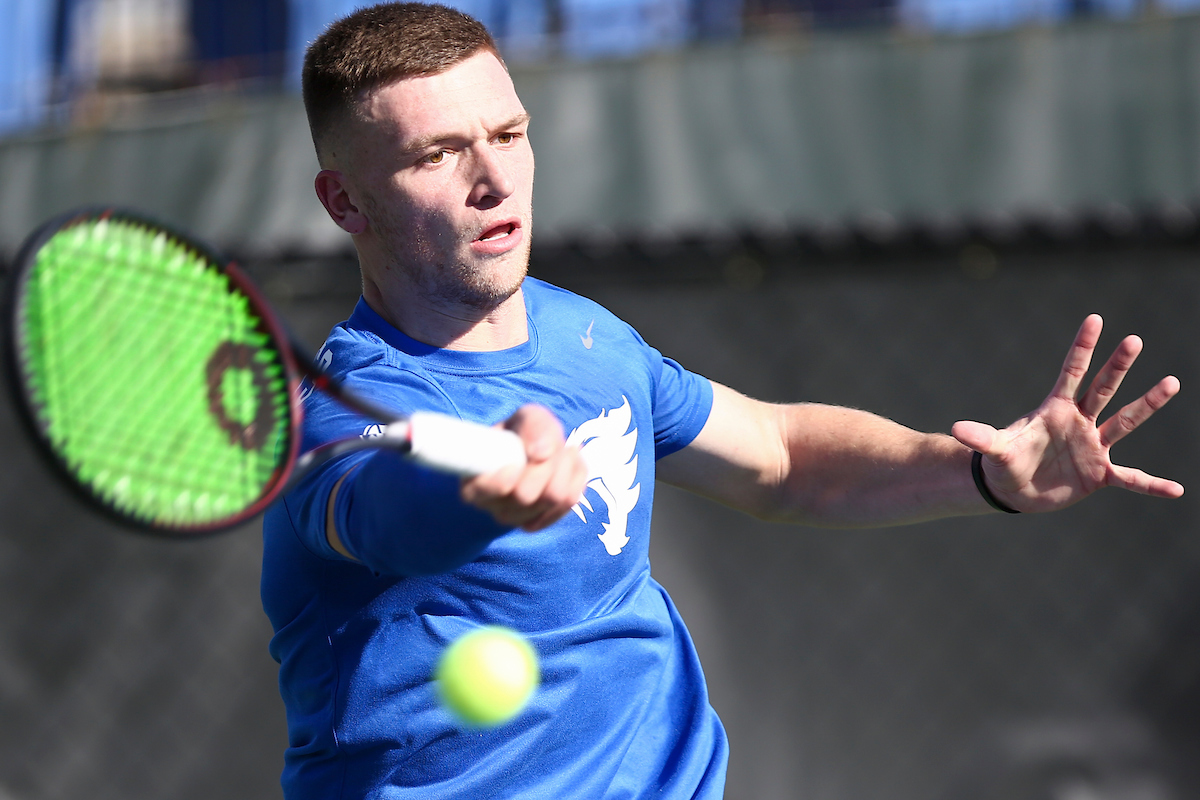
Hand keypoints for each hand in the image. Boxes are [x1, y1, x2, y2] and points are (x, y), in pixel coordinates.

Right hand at [460, 405, 587, 530]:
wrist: (535, 446)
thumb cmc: (524, 431)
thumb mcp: (527, 416)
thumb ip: (532, 426)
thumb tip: (540, 453)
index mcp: (474, 485)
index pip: (496, 489)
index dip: (510, 473)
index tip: (521, 451)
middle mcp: (493, 508)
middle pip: (527, 495)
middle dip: (545, 463)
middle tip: (546, 446)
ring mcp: (518, 518)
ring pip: (553, 499)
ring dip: (563, 467)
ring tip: (558, 451)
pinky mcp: (544, 519)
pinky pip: (570, 502)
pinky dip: (575, 478)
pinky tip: (566, 466)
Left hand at [951, 314, 1182, 512]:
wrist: (1013, 490)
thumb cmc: (1004, 463)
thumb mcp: (994, 450)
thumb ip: (981, 438)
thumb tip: (956, 430)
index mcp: (1055, 410)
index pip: (1071, 373)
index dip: (1082, 347)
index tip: (1094, 319)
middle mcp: (1079, 422)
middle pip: (1102, 389)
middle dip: (1117, 366)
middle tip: (1134, 340)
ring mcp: (1092, 446)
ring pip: (1125, 421)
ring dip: (1148, 404)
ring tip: (1172, 381)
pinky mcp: (1099, 474)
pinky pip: (1131, 478)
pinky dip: (1151, 484)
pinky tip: (1175, 490)